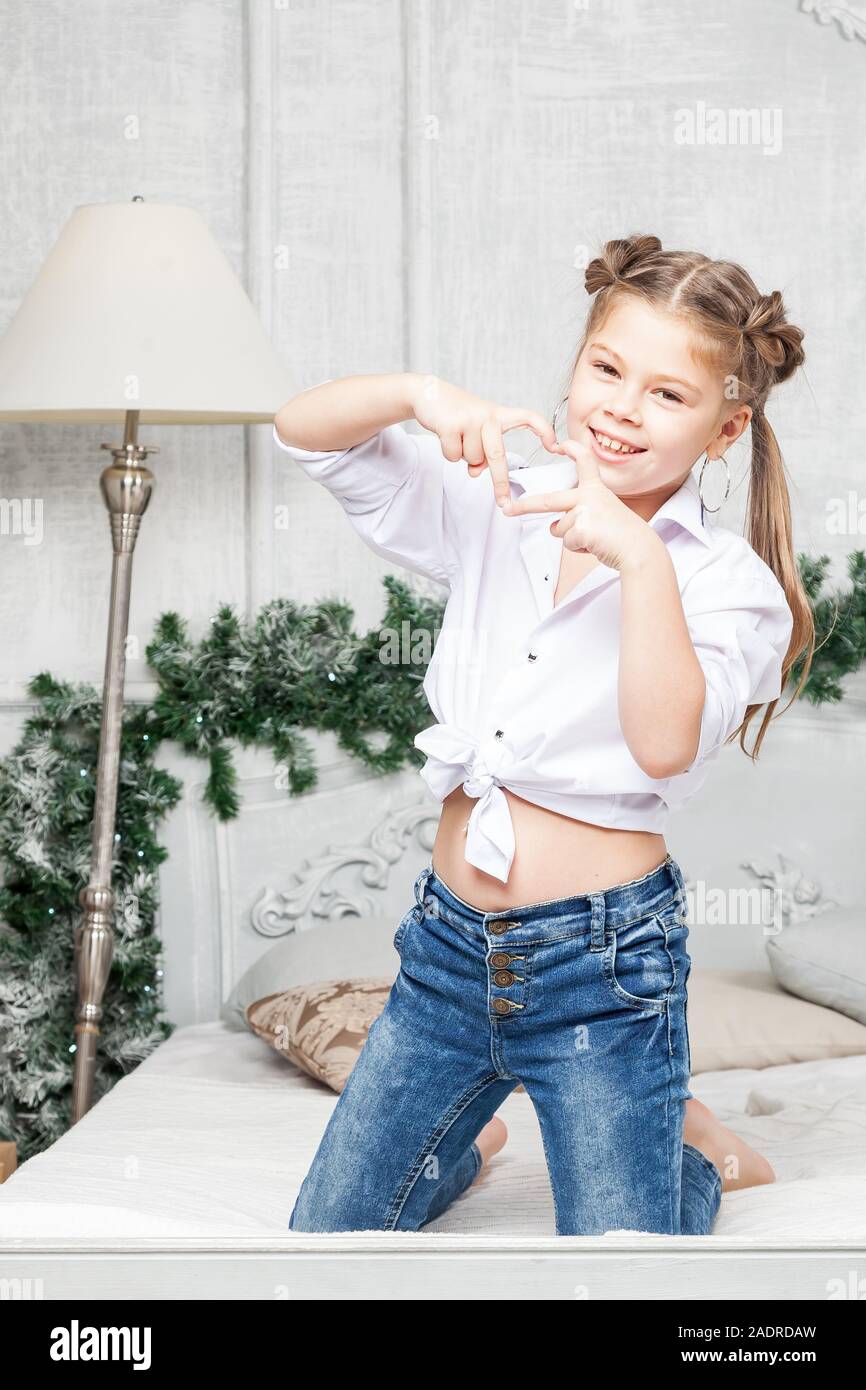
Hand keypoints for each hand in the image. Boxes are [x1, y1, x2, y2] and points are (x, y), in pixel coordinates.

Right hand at [408, 374, 556, 510]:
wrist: (428, 393)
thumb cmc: (457, 414)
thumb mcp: (475, 430)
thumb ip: (482, 452)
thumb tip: (476, 473)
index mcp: (499, 415)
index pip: (528, 417)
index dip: (544, 431)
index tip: (555, 447)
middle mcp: (488, 415)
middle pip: (498, 455)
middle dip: (499, 482)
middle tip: (503, 503)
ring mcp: (470, 419)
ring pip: (472, 459)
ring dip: (463, 457)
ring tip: (457, 437)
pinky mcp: (451, 425)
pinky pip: (454, 456)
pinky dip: (449, 453)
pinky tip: (445, 436)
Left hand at [503, 437, 659, 572]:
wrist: (638, 549)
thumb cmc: (623, 534)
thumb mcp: (602, 514)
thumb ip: (579, 514)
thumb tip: (553, 526)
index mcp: (596, 488)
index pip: (584, 461)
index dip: (572, 450)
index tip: (559, 445)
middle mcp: (589, 495)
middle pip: (549, 500)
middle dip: (525, 506)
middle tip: (509, 509)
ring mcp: (583, 511)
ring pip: (561, 530)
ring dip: (574, 539)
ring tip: (596, 538)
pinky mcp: (580, 529)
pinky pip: (568, 543)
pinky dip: (579, 548)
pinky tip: (596, 545)